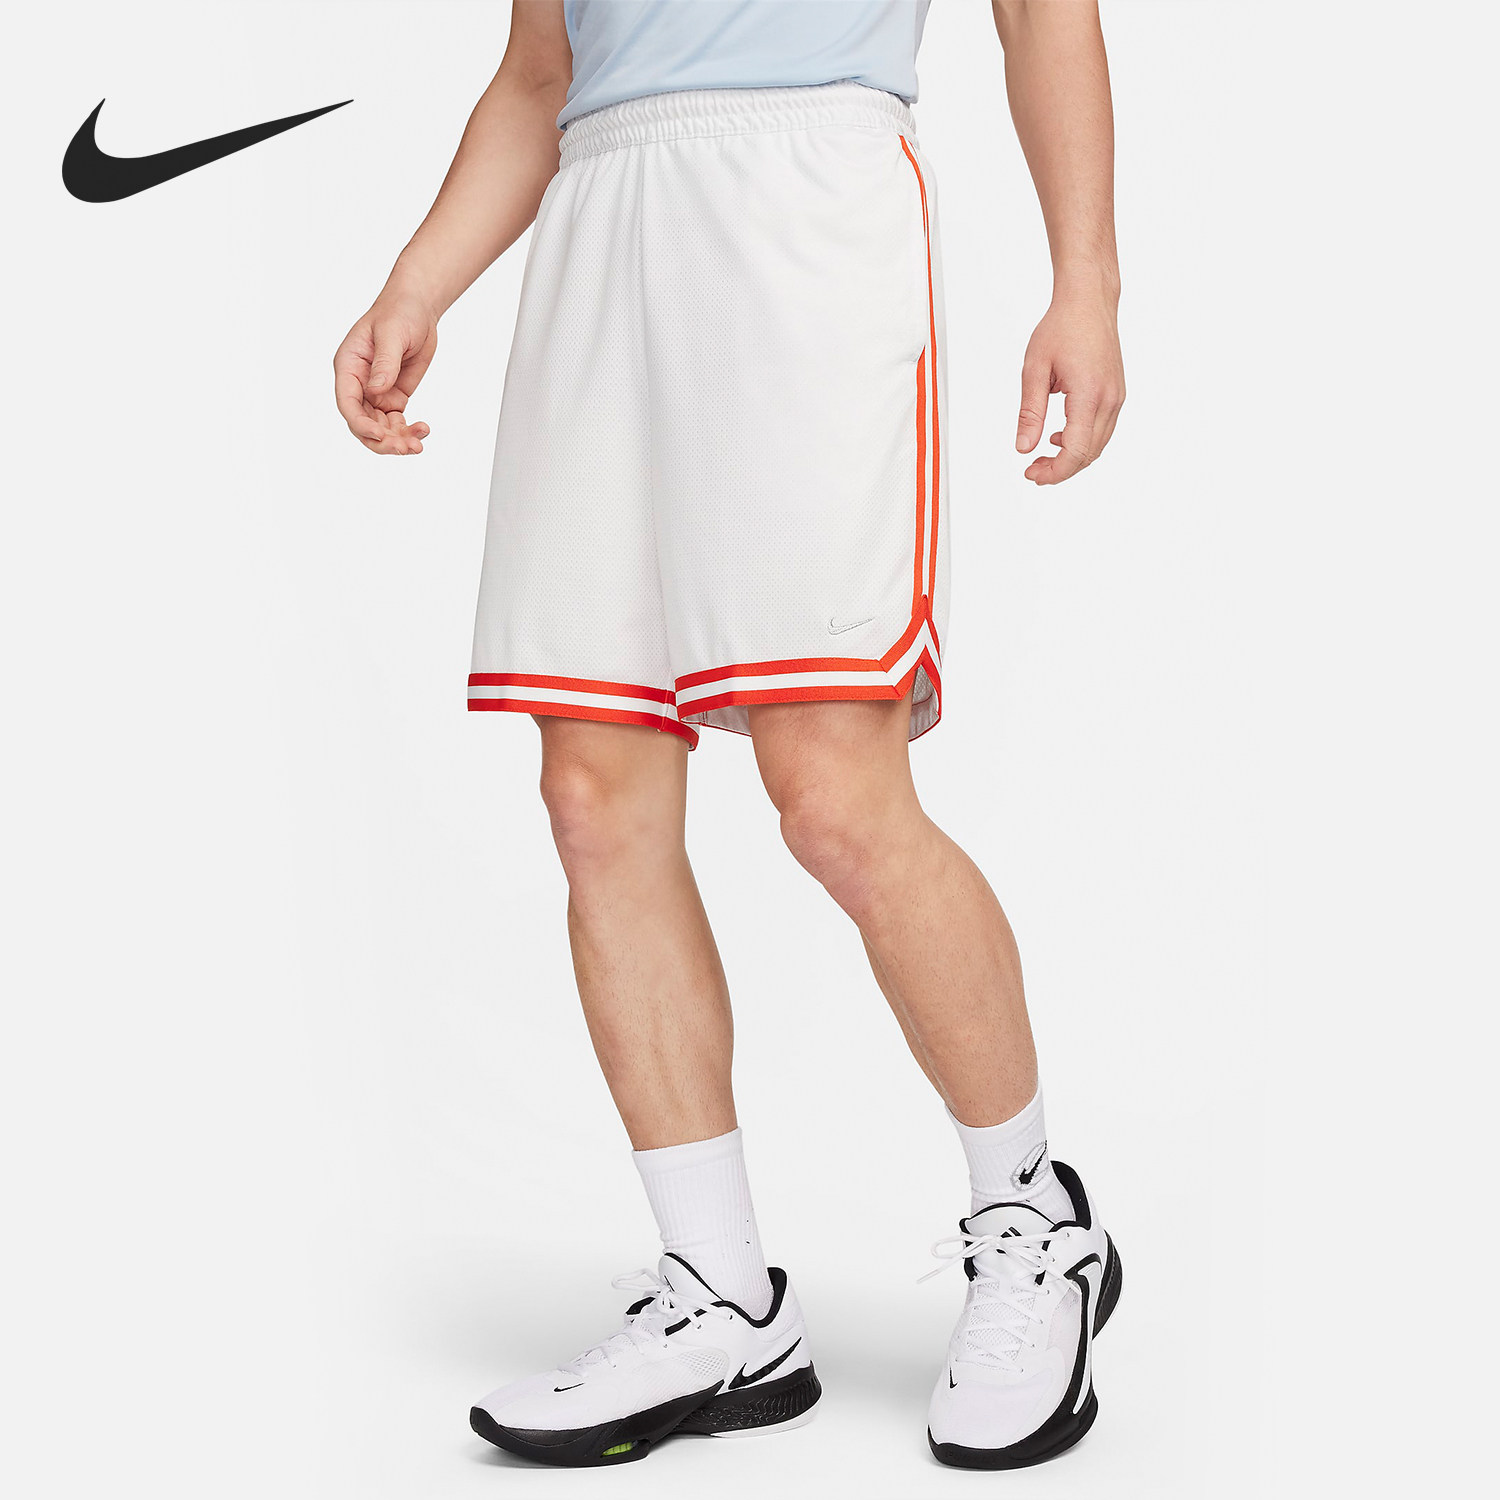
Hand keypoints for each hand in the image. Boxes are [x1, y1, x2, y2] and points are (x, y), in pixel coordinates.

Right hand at [333, 293, 437, 454]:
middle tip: (407, 448)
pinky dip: (409, 431)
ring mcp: (377, 393)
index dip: (361, 424)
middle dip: (382, 441)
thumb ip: (384, 364)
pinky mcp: (394, 396)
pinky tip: (423, 430)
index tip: (380, 436)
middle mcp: (359, 384)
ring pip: (381, 428)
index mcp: (349, 367)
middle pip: (363, 423)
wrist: (418, 308)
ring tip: (418, 445)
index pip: (348, 403)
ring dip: (397, 440)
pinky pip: (397, 422)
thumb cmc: (399, 312)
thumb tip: (376, 390)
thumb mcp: (391, 334)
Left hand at [1015, 290, 1124, 484]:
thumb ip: (1030, 413)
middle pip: (1088, 454)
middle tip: (1033, 470)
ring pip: (1097, 446)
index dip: (1054, 471)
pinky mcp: (1116, 394)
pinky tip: (1059, 437)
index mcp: (1089, 393)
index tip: (1032, 474)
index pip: (1076, 450)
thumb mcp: (1034, 370)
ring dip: (1072, 458)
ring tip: (1042, 456)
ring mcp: (1117, 397)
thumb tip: (1023, 448)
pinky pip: (1102, 431)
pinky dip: (1082, 442)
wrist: (1088, 301)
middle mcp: (1109, 399)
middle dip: (1060, 470)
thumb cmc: (1062, 327)